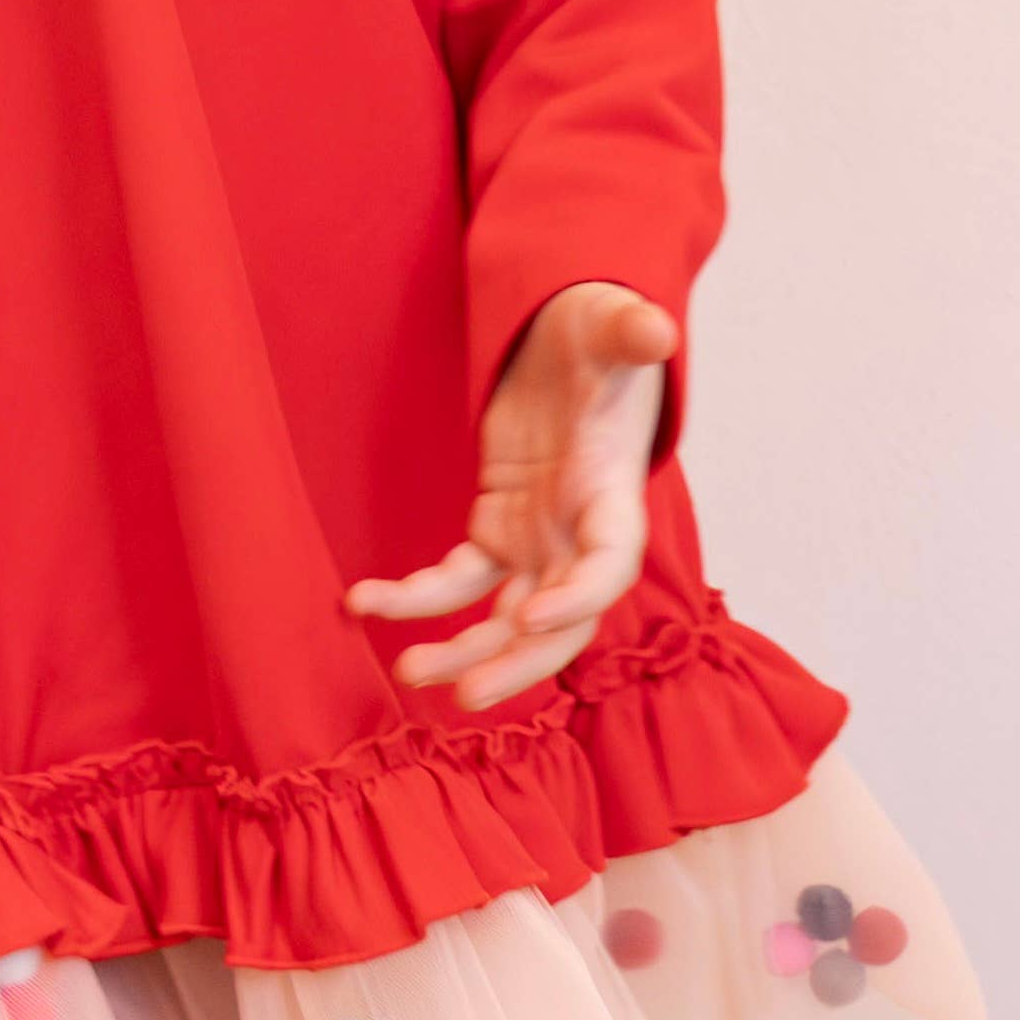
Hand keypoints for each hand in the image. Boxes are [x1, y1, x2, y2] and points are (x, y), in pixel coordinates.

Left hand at [347, 279, 673, 710]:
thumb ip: (631, 332)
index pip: (607, 565)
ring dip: (461, 650)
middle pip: (559, 622)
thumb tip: (654, 334)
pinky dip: (416, 598)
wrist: (572, 340)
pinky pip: (457, 580)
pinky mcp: (497, 529)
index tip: (528, 619)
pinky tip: (364, 602)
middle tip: (466, 695)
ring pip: (505, 618)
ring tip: (407, 671)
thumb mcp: (612, 324)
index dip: (576, 598)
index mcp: (613, 496)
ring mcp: (538, 539)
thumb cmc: (598, 335)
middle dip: (516, 663)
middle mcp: (579, 533)